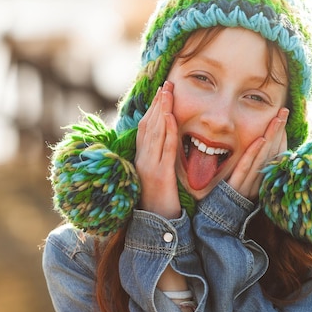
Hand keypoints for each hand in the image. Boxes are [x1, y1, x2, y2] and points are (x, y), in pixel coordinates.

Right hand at [135, 81, 180, 218]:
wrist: (155, 227)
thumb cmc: (159, 203)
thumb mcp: (157, 177)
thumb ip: (160, 160)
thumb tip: (166, 145)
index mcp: (142, 159)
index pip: (145, 128)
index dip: (153, 109)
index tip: (161, 93)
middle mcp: (142, 160)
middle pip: (148, 125)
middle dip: (157, 103)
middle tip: (166, 84)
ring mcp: (149, 166)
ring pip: (154, 133)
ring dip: (161, 110)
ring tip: (168, 92)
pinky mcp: (160, 175)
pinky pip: (164, 149)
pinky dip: (166, 131)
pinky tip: (170, 117)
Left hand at [227, 108, 288, 199]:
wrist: (217, 219)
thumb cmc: (230, 196)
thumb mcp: (246, 179)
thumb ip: (253, 164)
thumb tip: (262, 142)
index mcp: (264, 179)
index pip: (277, 154)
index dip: (281, 136)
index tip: (282, 119)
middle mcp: (260, 181)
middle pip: (273, 152)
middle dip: (279, 130)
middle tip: (284, 111)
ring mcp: (249, 184)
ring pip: (263, 157)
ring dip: (271, 136)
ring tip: (277, 118)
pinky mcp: (236, 187)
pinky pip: (246, 168)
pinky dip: (254, 153)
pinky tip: (261, 139)